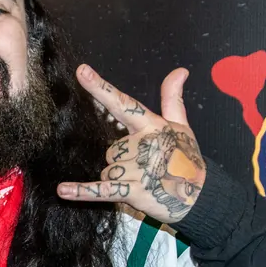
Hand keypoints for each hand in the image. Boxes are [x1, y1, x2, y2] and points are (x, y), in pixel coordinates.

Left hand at [56, 64, 206, 225]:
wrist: (202, 196)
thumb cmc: (187, 159)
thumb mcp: (181, 126)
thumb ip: (173, 99)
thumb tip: (180, 70)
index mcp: (152, 125)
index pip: (123, 103)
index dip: (101, 87)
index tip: (81, 71)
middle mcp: (144, 144)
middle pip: (111, 148)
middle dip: (122, 160)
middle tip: (146, 168)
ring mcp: (139, 168)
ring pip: (108, 169)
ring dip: (119, 179)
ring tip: (143, 182)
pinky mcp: (135, 191)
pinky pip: (103, 189)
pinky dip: (83, 192)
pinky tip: (63, 191)